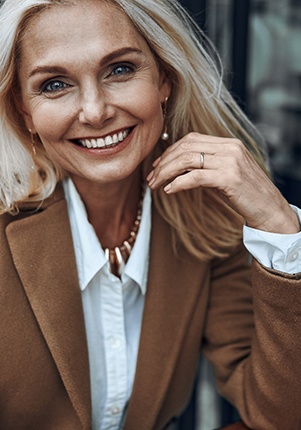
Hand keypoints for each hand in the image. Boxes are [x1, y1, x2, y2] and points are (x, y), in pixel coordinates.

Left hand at [147, 133, 299, 233]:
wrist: (270, 210)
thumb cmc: (247, 194)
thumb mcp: (227, 173)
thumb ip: (208, 164)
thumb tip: (179, 167)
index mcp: (229, 143)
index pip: (191, 139)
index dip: (170, 151)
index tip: (157, 165)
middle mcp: (230, 148)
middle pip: (186, 147)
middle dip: (164, 163)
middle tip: (151, 178)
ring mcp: (230, 161)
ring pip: (187, 160)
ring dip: (166, 173)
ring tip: (155, 185)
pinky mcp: (229, 178)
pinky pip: (195, 176)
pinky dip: (178, 183)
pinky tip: (169, 190)